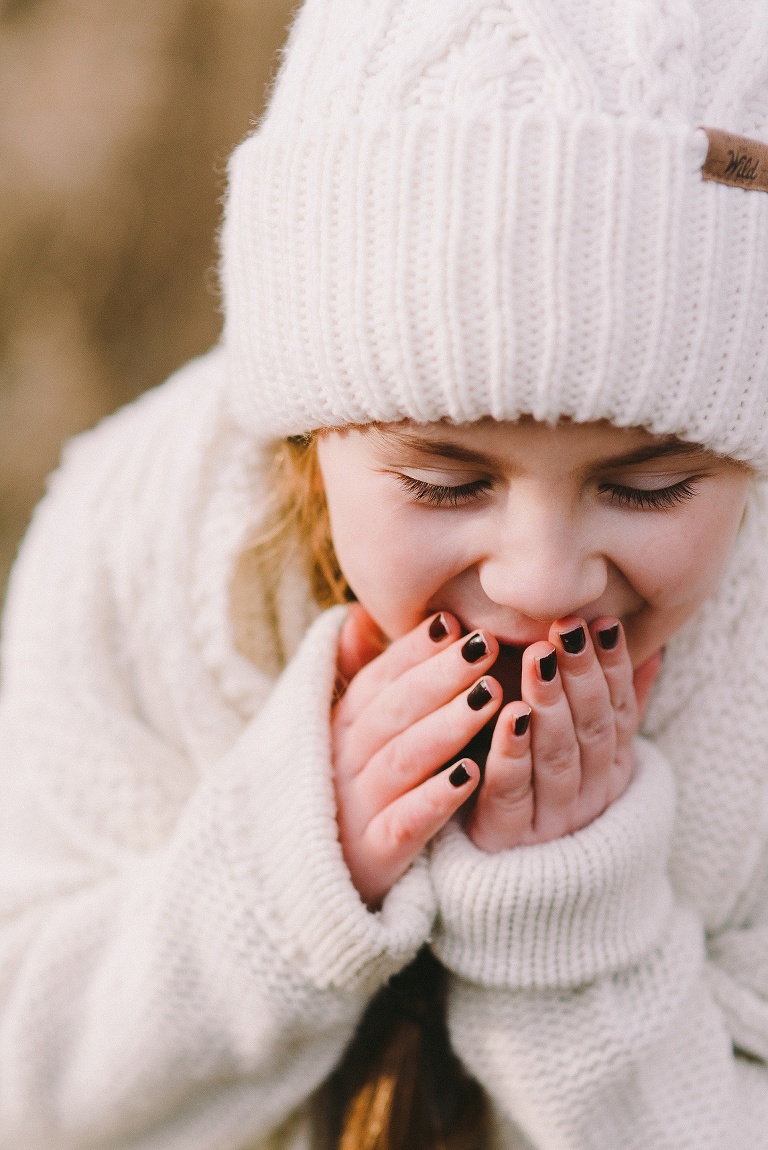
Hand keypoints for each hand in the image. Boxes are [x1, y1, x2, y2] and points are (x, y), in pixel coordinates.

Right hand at [332, 605, 502, 906]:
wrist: (306, 887)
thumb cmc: (342, 794)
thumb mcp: (340, 734)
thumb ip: (356, 676)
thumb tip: (357, 614)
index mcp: (342, 727)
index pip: (378, 678)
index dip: (413, 650)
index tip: (452, 621)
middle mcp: (344, 760)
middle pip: (394, 710)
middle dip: (440, 676)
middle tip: (485, 647)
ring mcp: (356, 807)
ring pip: (402, 759)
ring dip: (446, 726)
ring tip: (489, 699)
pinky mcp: (373, 855)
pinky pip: (403, 823)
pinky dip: (434, 798)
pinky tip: (470, 776)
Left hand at [465, 618, 658, 851]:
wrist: (524, 892)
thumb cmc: (553, 799)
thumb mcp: (596, 755)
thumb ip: (622, 706)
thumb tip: (652, 650)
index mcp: (612, 768)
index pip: (618, 710)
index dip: (612, 667)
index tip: (602, 624)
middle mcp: (590, 792)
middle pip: (591, 727)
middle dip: (581, 674)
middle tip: (566, 629)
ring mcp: (553, 817)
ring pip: (557, 754)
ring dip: (550, 702)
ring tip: (538, 658)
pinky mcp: (509, 836)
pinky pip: (513, 790)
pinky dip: (512, 750)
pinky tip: (509, 715)